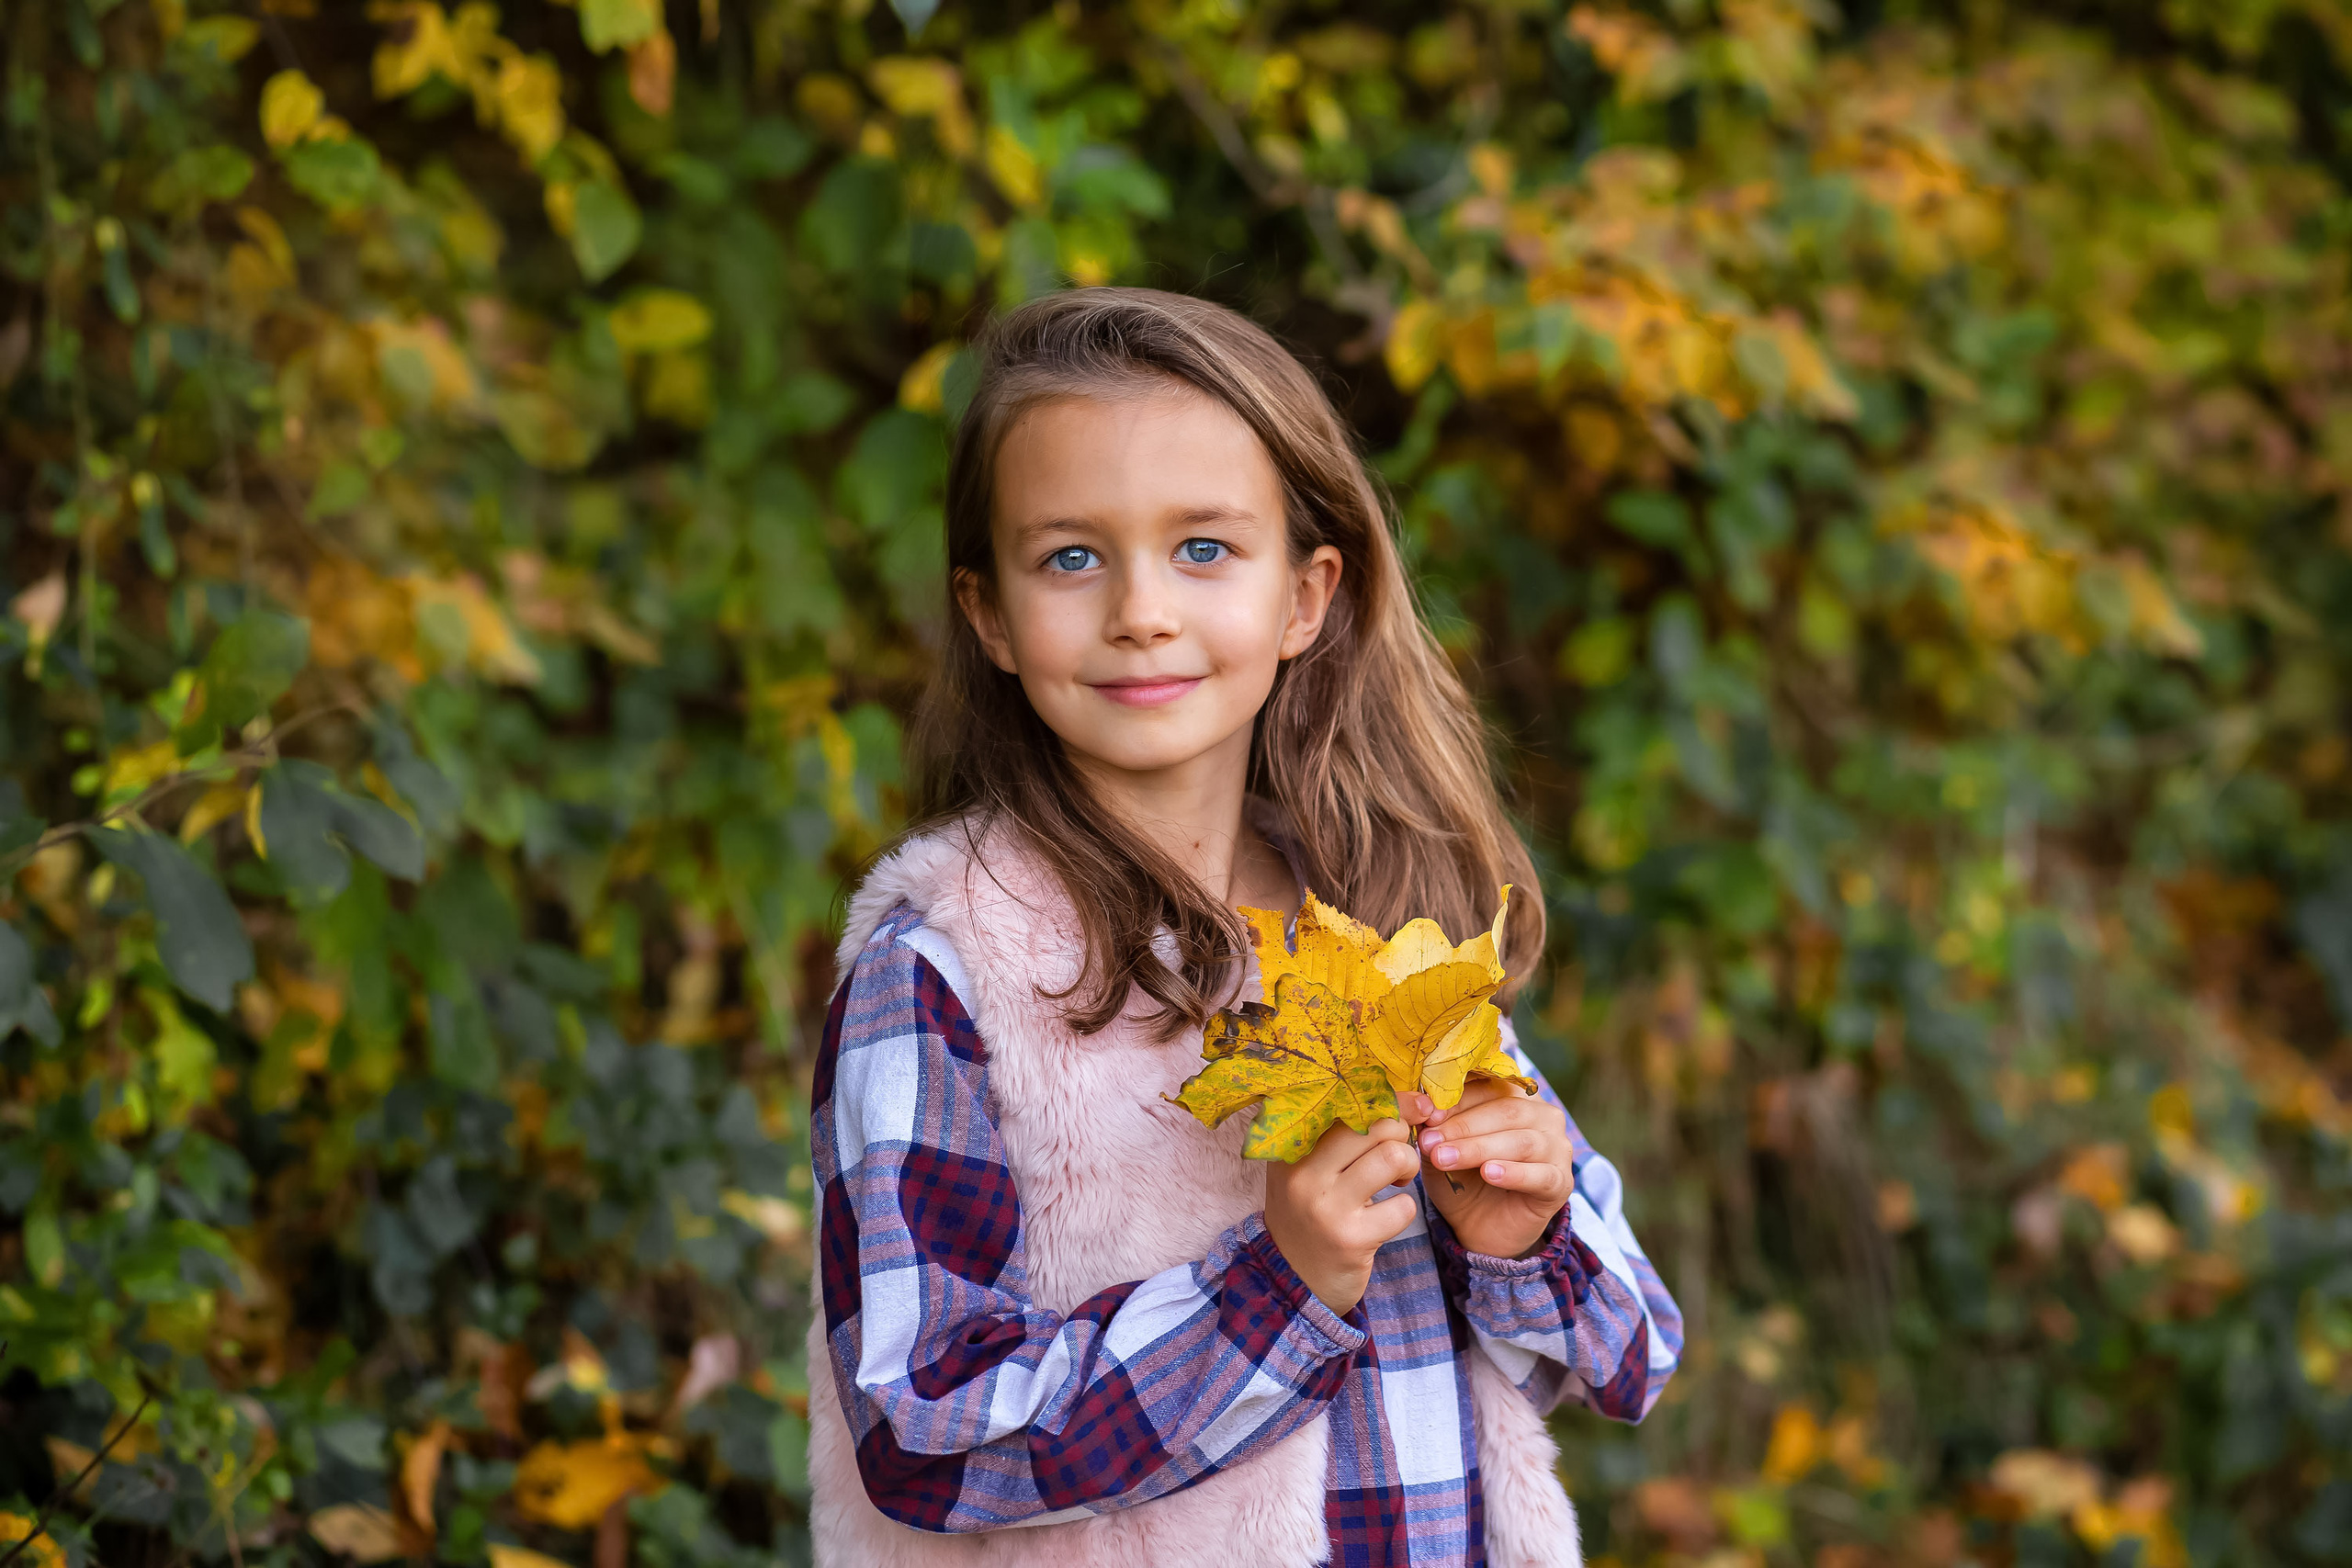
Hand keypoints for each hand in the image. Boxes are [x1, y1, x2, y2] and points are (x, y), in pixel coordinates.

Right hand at [1262, 1118, 1420, 1315]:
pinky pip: (1403, 1206)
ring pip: (1393, 1156)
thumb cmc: (1309, 1211)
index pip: (1346, 1102)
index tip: (1416, 1104)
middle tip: (1398, 1153)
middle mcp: (1303, 1172)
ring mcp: (1326, 1206)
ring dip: (1408, 1166)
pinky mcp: (1350, 1238)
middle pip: (1374, 1123)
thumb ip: (1337, 1133)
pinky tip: (1388, 1216)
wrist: (1291, 1278)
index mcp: (1291, 1145)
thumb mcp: (1306, 1167)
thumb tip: (1402, 1099)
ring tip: (1398, 1179)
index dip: (1390, 1098)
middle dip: (1402, 1132)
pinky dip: (1406, 1208)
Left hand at [1402, 1081, 1573, 1260]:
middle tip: (1430, 1142)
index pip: (1490, 1087)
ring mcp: (1558, 1148)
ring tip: (1446, 1159)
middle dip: (1463, 1126)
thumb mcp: (1443, 1150)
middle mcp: (1544, 1117)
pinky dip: (1514, 1173)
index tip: (1426, 1116)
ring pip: (1521, 1141)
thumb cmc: (1464, 1178)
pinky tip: (1489, 1174)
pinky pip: (1541, 1174)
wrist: (1480, 1227)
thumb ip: (1437, 1129)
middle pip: (1506, 1110)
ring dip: (1479, 1149)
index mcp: (1517, 1098)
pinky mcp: (1561, 1183)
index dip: (1458, 1099)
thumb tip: (1422, 1110)